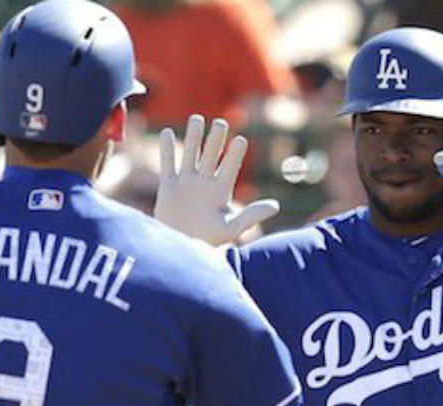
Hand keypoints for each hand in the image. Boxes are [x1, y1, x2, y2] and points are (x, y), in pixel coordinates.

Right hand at [154, 115, 278, 245]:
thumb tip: (276, 206)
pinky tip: (167, 132)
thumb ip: (251, 215)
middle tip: (221, 124)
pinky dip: (166, 149)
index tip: (241, 140)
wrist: (182, 249)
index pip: (230, 167)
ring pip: (190, 154)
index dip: (235, 154)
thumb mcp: (231, 228)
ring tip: (196, 119)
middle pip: (211, 155)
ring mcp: (187, 183)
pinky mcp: (169, 187)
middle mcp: (205, 182)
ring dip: (193, 137)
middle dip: (215, 140)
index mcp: (221, 191)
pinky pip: (168, 164)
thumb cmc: (209, 241)